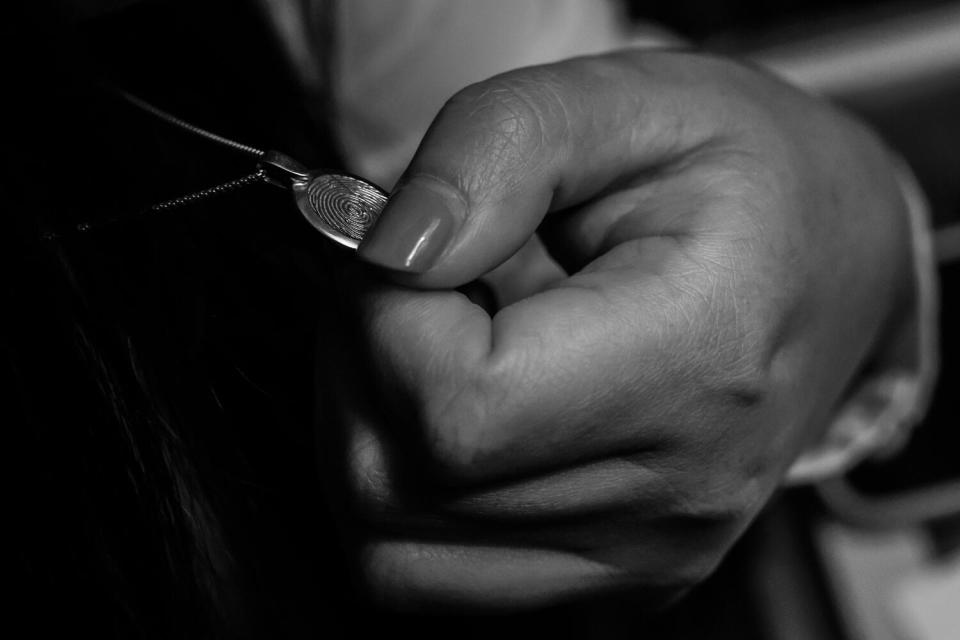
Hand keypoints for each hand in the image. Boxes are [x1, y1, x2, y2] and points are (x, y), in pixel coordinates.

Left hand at [319, 50, 913, 609]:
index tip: (414, 251)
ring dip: (375, 429)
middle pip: (403, 482)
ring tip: (448, 345)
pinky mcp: (615, 580)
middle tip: (425, 283)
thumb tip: (391, 253)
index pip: (455, 407)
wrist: (832, 262)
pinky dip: (408, 488)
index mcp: (696, 362)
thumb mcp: (627, 102)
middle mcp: (674, 498)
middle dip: (365, 363)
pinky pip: (430, 573)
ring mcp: (645, 558)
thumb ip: (496, 151)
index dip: (382, 320)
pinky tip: (468, 409)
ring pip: (392, 546)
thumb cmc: (741, 177)